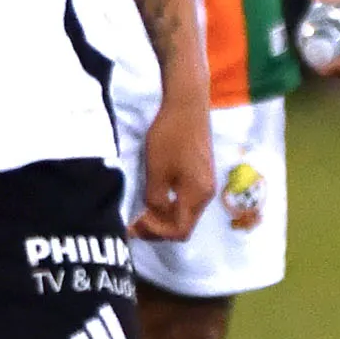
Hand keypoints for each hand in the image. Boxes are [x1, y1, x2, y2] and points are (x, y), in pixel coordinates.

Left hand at [129, 97, 215, 240]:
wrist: (187, 105)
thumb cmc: (171, 137)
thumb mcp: (157, 171)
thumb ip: (155, 199)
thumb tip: (154, 216)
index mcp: (197, 195)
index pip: (180, 230)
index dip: (156, 233)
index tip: (134, 224)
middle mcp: (206, 194)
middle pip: (184, 224)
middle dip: (158, 228)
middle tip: (133, 224)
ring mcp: (205, 183)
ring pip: (185, 213)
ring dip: (163, 217)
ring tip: (141, 213)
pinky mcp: (201, 173)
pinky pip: (186, 200)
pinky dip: (170, 205)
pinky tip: (154, 198)